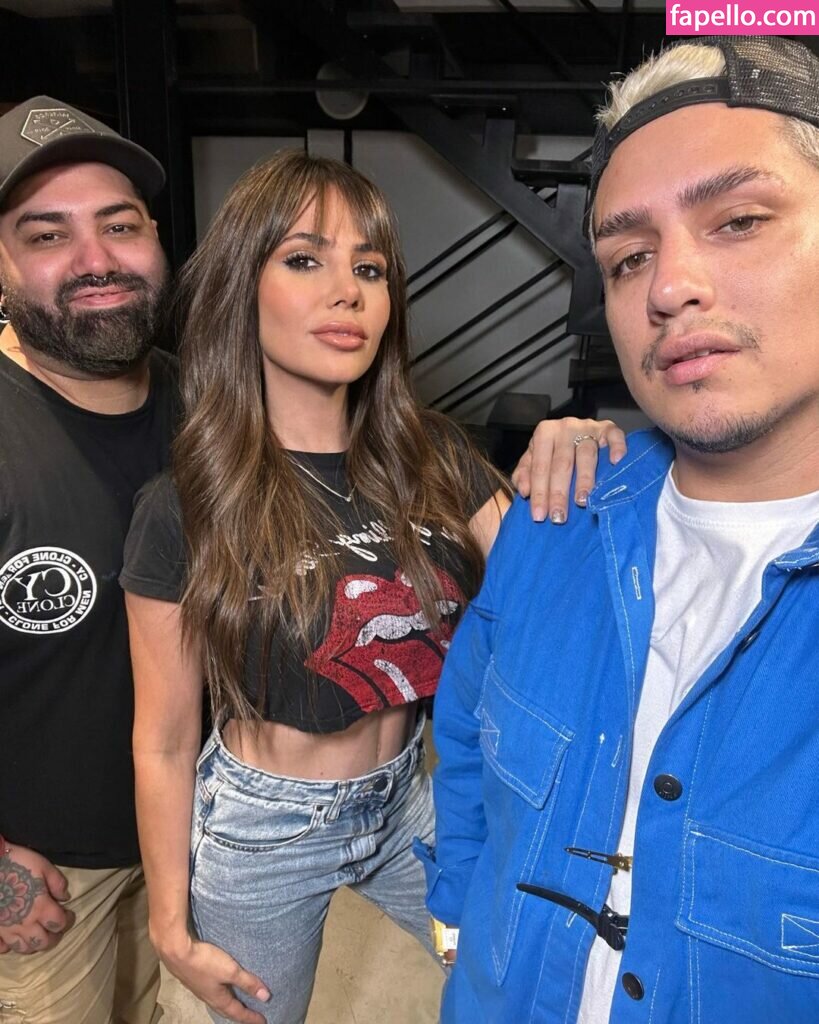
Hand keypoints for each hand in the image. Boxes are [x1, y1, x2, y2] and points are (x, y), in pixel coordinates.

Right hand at [0, 843, 73, 953]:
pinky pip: (2, 947)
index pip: (59, 924)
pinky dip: (9, 946)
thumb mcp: (43, 866)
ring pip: (23, 949)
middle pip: (43, 943)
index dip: (68, 920)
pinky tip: (13, 938)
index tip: (69, 914)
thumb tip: (65, 897)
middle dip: (53, 938)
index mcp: (40, 908)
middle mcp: (25, 924)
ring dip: (34, 944)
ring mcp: (7, 930)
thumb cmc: (17, 863)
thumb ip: (57, 883)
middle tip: (55, 929)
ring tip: (37, 934)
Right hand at [158, 932, 270, 1023]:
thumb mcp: (230, 971)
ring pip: (217, 1001)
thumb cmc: (205, 962)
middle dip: (239, 1014)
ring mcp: (199, 988)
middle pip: (226, 1010)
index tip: (263, 1021)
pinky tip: (219, 986)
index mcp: (218, 999)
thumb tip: (266, 997)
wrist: (176, 952)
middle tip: (250, 1016)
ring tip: (236, 1003)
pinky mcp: (194, 977)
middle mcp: (208, 997)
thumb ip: (248, 982)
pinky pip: (211, 991)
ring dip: (229, 1004)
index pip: (237, 1012)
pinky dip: (220, 993)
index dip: (250, 1017)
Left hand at [512, 417, 626, 523]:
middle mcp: (565, 427)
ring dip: (584, 479)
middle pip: (562, 463)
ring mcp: (588, 426)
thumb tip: (525, 491)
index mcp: (544, 432)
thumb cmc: (553, 451)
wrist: (576, 432)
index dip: (539, 493)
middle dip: (559, 493)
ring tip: (582, 502)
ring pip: (586, 454)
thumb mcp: (534, 460)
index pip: (540, 467)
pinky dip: (616, 447)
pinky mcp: (608, 428)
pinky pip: (614, 435)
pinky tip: (616, 462)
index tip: (540, 516)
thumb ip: (524, 474)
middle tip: (559, 517)